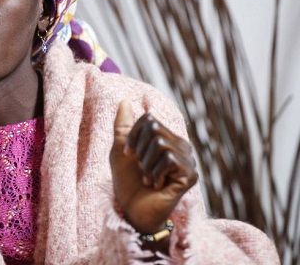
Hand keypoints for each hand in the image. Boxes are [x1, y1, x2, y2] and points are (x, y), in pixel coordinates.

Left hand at [110, 100, 197, 233]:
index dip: (133, 136)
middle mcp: (181, 145)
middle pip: (154, 129)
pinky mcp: (190, 174)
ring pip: (161, 143)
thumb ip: (123, 126)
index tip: (128, 154)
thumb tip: (124, 100)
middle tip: (141, 169)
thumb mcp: (120, 150)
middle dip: (139, 151)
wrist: (133, 211)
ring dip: (145, 164)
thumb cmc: (127, 181)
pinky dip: (154, 173)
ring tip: (148, 179)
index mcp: (166, 137)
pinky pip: (169, 159)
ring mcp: (188, 160)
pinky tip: (157, 185)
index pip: (148, 119)